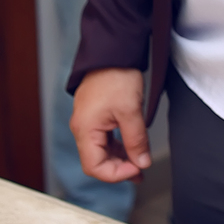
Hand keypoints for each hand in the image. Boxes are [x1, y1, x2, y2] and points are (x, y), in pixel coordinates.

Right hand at [70, 67, 150, 181]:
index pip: (94, 166)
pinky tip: (132, 146)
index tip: (137, 170)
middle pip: (96, 161)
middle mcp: (82, 127)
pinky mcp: (95, 115)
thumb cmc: (117, 75)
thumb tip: (141, 163)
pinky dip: (118, 145)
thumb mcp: (131, 111)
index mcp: (85, 129)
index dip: (116, 173)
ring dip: (120, 158)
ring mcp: (87, 121)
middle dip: (119, 168)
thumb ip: (136, 140)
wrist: (113, 50)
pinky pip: (103, 138)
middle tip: (141, 171)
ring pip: (101, 150)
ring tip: (139, 161)